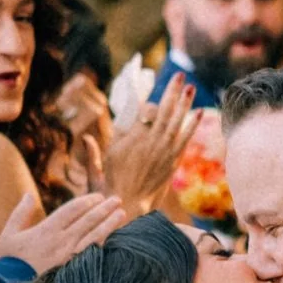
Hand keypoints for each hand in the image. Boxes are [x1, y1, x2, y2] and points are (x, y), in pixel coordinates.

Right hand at [0, 188, 124, 273]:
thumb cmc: (7, 262)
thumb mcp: (9, 234)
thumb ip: (20, 213)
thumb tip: (28, 194)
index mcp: (46, 230)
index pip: (73, 210)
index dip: (88, 201)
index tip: (99, 197)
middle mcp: (62, 242)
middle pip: (88, 221)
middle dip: (104, 209)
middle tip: (117, 200)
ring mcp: (70, 258)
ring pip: (95, 237)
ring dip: (109, 224)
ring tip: (122, 214)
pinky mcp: (73, 272)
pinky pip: (93, 256)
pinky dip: (105, 246)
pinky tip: (115, 240)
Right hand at [102, 81, 196, 215]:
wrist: (129, 208)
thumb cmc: (109, 190)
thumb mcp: (96, 170)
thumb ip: (92, 152)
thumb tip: (85, 138)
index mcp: (131, 138)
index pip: (146, 111)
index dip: (149, 106)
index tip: (148, 105)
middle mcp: (149, 142)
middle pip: (164, 110)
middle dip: (172, 91)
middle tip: (179, 74)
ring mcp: (163, 151)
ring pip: (176, 121)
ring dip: (185, 102)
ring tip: (191, 86)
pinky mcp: (172, 161)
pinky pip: (185, 138)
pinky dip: (192, 125)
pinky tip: (198, 112)